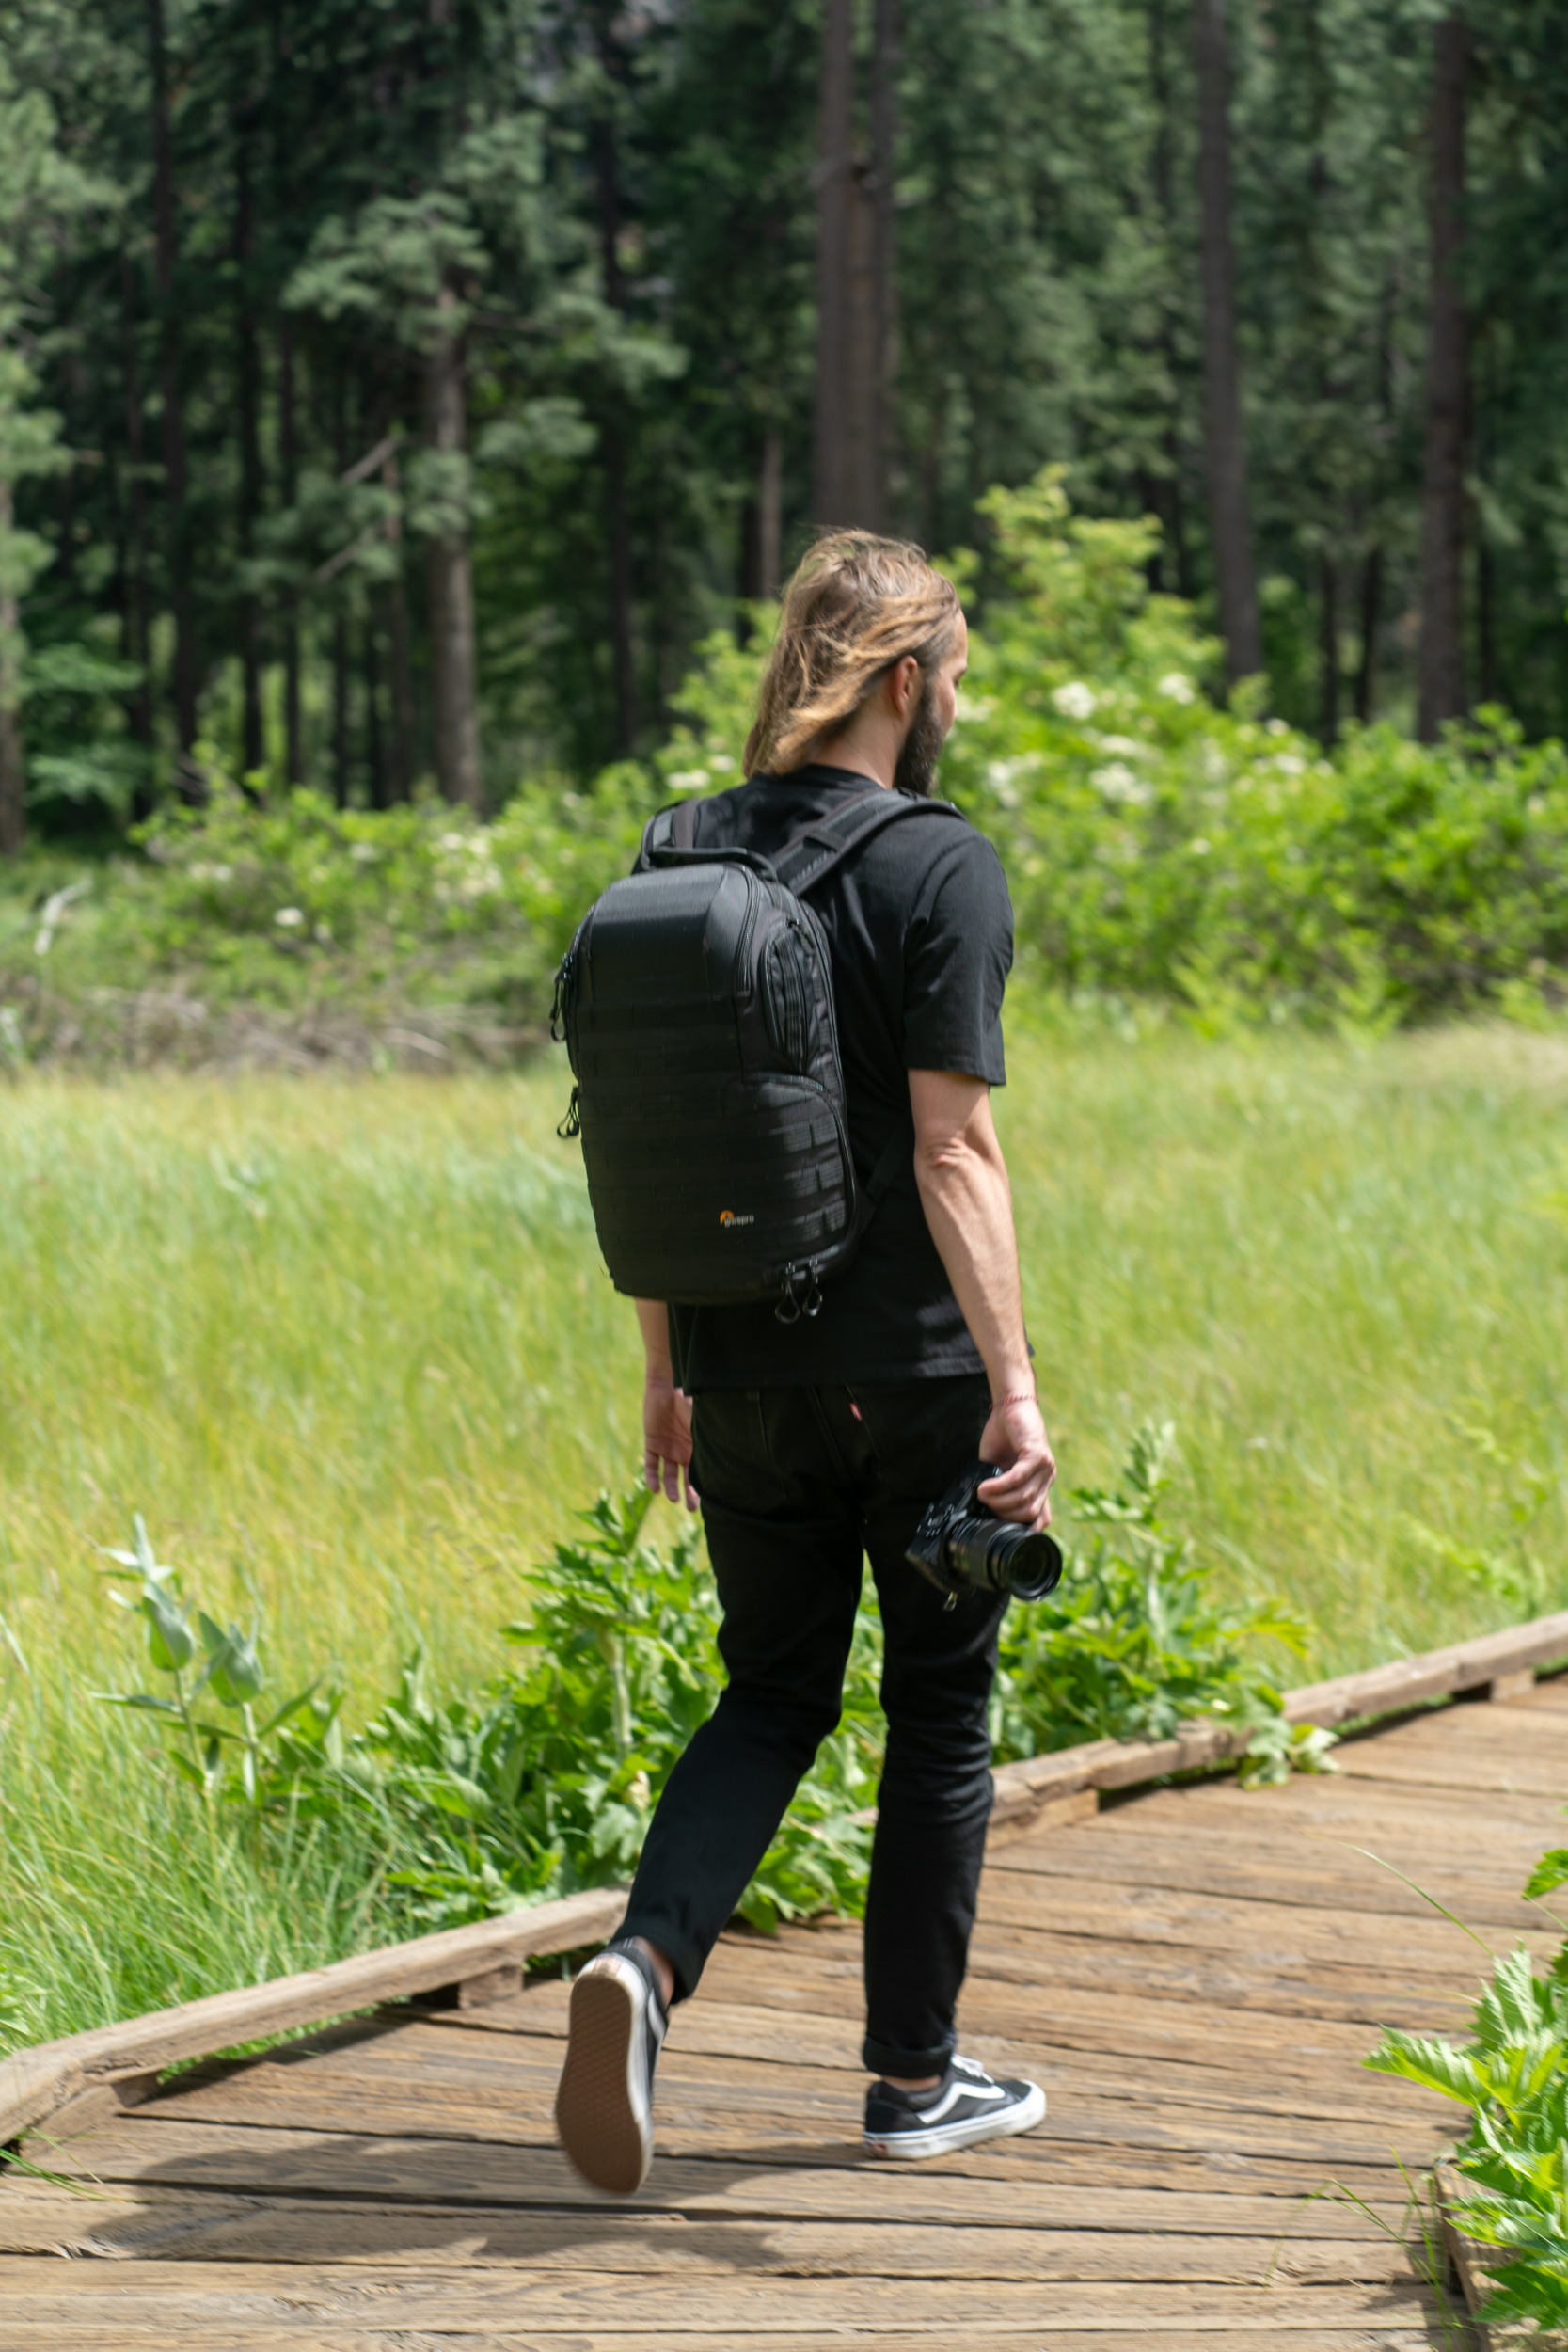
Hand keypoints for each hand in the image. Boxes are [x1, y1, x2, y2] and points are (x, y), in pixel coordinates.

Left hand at [644, 1376, 697, 1510]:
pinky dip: (652, 1476)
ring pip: (668, 1474)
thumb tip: (733, 1456)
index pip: (701, 1470)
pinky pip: (650, 1463)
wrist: (669, 1384)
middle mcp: (683, 1450)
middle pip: (686, 1477)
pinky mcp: (651, 1442)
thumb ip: (710, 1439)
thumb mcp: (703, 1422)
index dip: (704, 1485)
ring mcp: (667, 1447)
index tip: (709, 1500)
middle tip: (692, 1509)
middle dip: (689, 1493)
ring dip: (670, 1487)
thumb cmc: (691, 1400)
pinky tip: (654, 1489)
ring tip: (673, 1498)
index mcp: (697, 1446)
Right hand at [977, 1393, 1055, 1529]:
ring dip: (998, 1500)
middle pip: (1029, 1513)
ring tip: (981, 1493)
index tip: (999, 1527)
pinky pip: (1019, 1478)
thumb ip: (1000, 1489)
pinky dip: (999, 1486)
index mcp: (1040, 1485)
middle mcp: (1047, 1479)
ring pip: (1024, 1499)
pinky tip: (985, 1486)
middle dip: (1003, 1514)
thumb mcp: (999, 1470)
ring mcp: (1046, 1469)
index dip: (1022, 1530)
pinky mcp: (1038, 1455)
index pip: (1041, 1520)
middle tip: (984, 1503)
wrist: (1009, 1407)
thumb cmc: (1002, 1437)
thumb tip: (985, 1512)